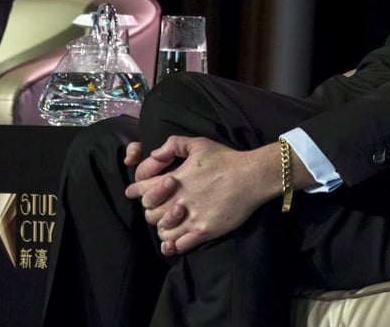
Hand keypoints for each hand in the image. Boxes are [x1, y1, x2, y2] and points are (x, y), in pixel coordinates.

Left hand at [124, 136, 281, 255]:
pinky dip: (175, 244)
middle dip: (152, 210)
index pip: (141, 190)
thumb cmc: (226, 159)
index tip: (137, 192)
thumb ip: (173, 145)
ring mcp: (190, 218)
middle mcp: (178, 201)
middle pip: (150, 214)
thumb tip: (155, 155)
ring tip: (171, 222)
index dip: (136, 191)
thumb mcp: (199, 143)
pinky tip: (179, 238)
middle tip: (161, 207)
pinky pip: (179, 246)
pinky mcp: (203, 231)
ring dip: (164, 227)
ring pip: (163, 232)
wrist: (252, 176)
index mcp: (173, 180)